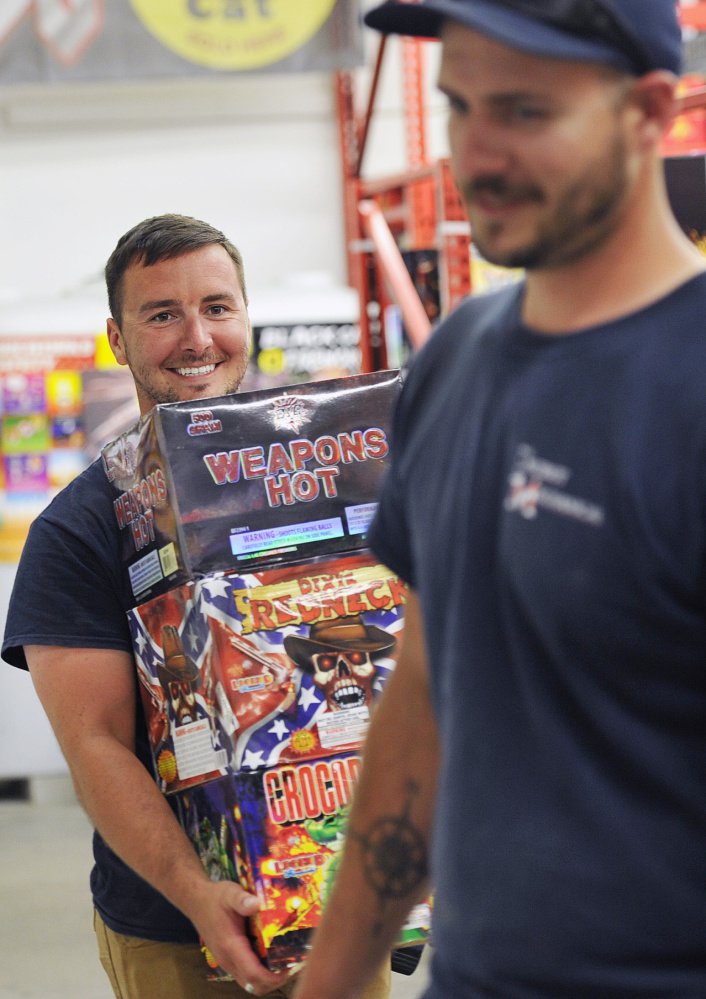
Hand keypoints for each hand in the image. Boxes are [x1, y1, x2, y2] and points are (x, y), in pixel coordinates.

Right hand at [190, 880, 293, 994]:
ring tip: (286, 963)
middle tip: (293, 965)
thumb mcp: (229, 893)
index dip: (274, 977)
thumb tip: (257, 903)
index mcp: (230, 946)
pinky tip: (273, 958)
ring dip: (269, 979)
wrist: (197, 901)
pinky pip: (247, 975)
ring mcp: (228, 962)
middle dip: (276, 981)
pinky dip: (262, 973)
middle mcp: (229, 960)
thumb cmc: (215, 898)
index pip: (254, 975)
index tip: (291, 967)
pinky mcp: (230, 960)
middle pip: (255, 985)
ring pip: (251, 983)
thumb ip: (242, 899)